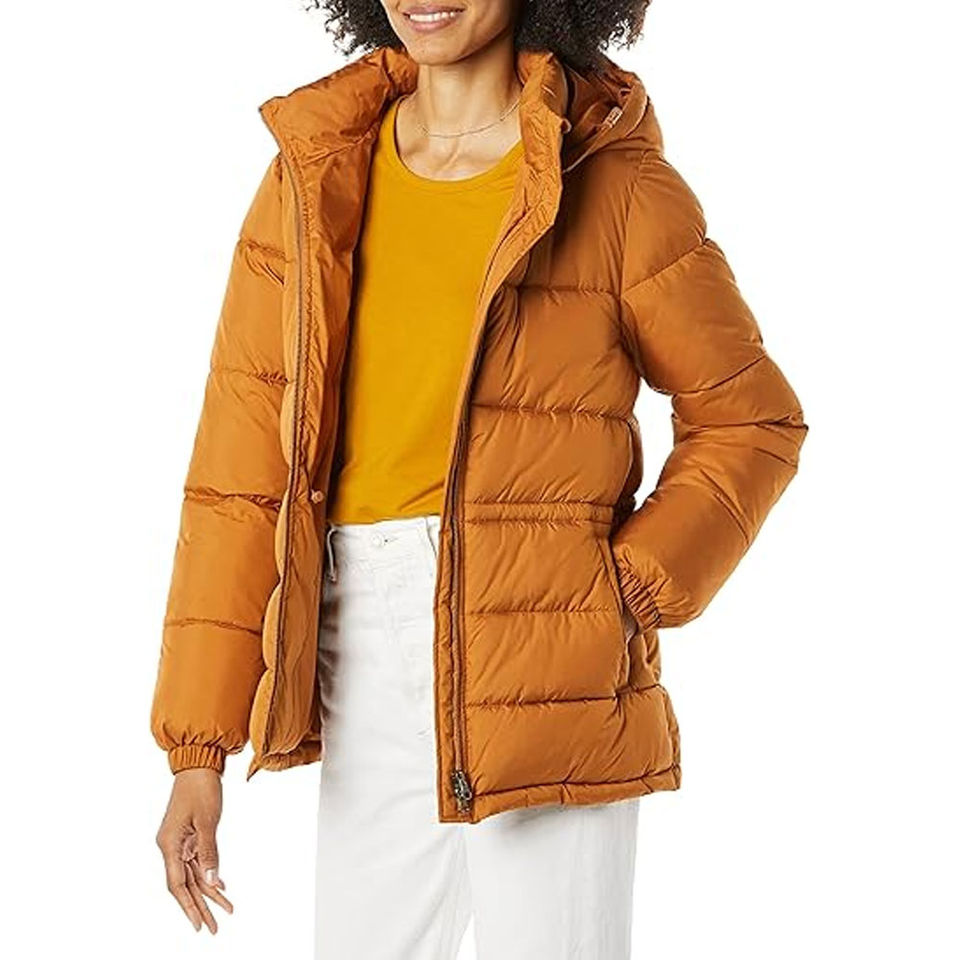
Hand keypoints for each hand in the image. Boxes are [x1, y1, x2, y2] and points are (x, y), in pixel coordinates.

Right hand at [156, 768, 233, 932]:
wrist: (199, 764)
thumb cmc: (201, 788)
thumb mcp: (207, 820)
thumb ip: (208, 851)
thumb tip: (212, 879)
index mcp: (169, 845)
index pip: (177, 884)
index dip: (188, 906)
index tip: (199, 925)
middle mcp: (171, 847)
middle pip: (185, 884)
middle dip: (200, 907)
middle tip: (214, 928)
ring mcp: (180, 842)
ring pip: (193, 874)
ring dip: (209, 893)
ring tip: (226, 911)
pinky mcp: (189, 836)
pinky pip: (198, 861)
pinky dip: (209, 874)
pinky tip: (220, 887)